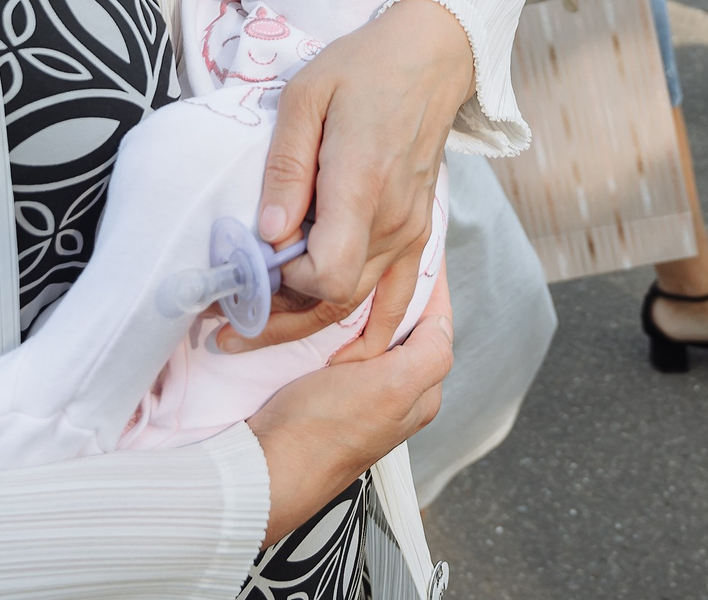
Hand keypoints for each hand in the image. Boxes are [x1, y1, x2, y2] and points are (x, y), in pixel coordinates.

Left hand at [221, 0, 471, 361]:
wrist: (429, 57)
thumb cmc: (360, 68)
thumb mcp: (305, 98)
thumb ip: (286, 168)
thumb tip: (267, 235)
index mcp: (361, 186)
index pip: (327, 274)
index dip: (283, 284)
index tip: (248, 267)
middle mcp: (393, 221)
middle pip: (336, 301)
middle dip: (277, 319)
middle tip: (225, 325)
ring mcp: (411, 232)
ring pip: (358, 304)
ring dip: (306, 324)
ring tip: (254, 330)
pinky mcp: (418, 233)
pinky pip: (399, 299)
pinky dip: (372, 333)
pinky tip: (342, 360)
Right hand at [245, 269, 450, 544]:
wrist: (264, 464)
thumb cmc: (325, 430)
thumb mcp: (393, 388)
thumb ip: (430, 354)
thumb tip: (443, 320)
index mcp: (420, 393)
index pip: (436, 323)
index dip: (430, 282)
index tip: (420, 242)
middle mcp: (394, 393)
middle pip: (403, 325)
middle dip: (394, 289)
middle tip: (377, 252)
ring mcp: (358, 391)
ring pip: (369, 332)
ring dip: (359, 303)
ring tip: (350, 270)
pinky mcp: (324, 390)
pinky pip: (338, 344)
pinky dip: (333, 321)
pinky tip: (321, 306)